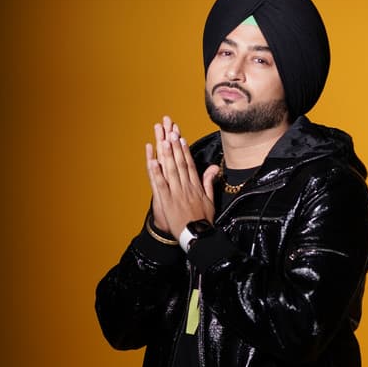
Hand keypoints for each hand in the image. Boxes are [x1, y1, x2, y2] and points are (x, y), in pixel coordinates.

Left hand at [146, 123, 219, 239]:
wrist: (199, 236)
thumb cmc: (203, 220)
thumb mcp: (210, 200)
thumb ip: (209, 182)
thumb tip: (214, 168)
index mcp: (195, 186)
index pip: (188, 164)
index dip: (184, 150)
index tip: (180, 137)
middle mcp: (186, 187)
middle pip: (178, 162)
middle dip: (174, 145)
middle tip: (169, 130)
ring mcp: (176, 193)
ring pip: (170, 170)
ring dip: (166, 154)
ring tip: (163, 139)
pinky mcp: (167, 201)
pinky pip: (161, 184)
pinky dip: (156, 172)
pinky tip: (152, 161)